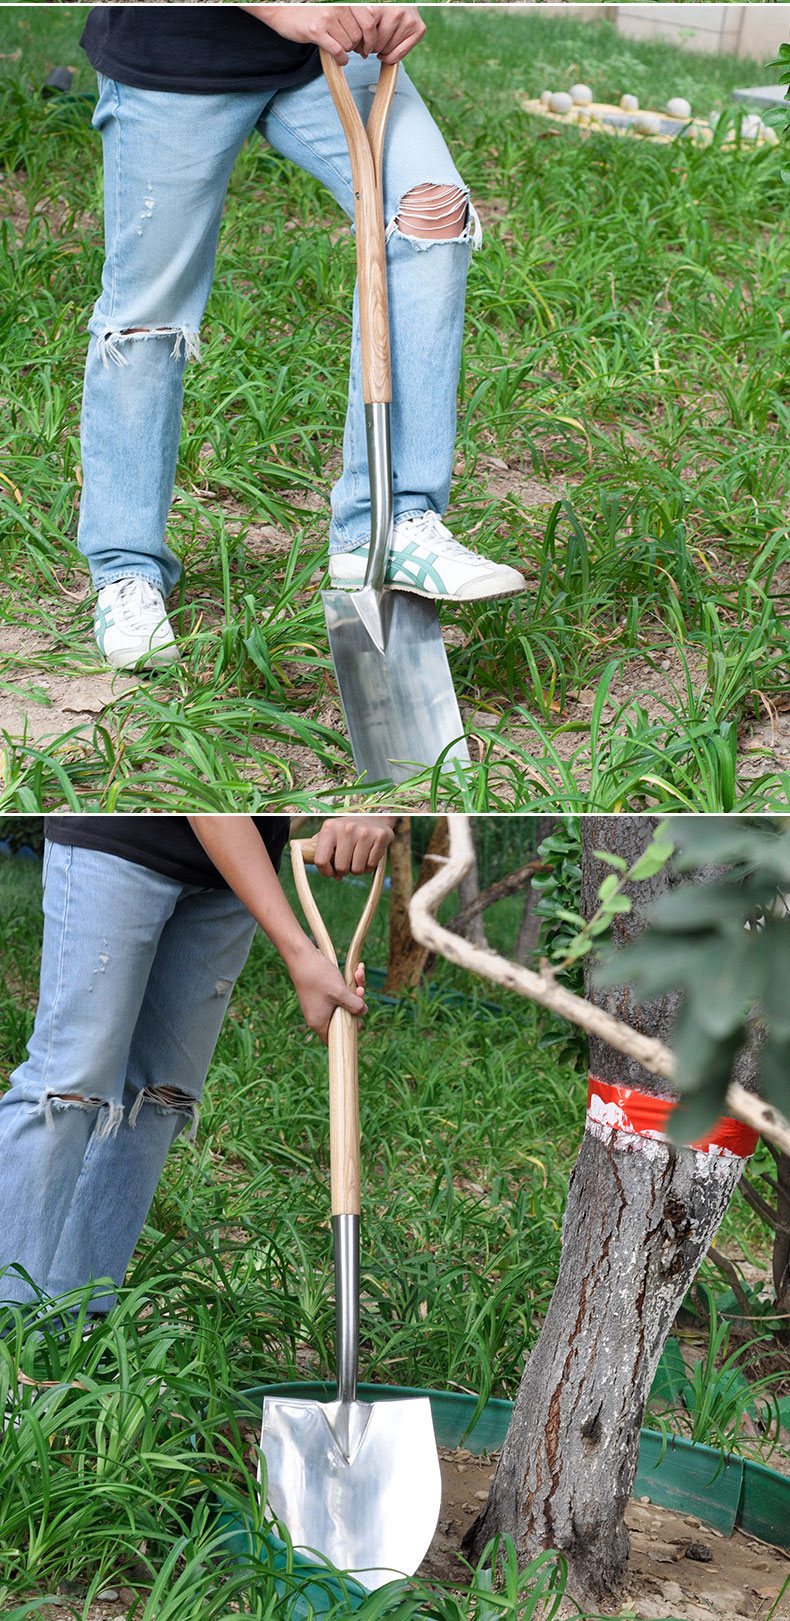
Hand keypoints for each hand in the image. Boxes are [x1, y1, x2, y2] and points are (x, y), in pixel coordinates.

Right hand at [245, 6, 424, 65]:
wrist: (282, 10)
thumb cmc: (309, 10)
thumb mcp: (333, 6)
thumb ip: (350, 15)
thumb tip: (369, 36)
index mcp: (344, 0)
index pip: (369, 21)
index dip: (371, 37)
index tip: (368, 46)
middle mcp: (338, 6)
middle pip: (359, 35)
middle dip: (357, 46)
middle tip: (353, 50)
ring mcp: (327, 18)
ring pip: (349, 44)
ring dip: (347, 51)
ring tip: (339, 48)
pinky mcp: (317, 31)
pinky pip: (338, 51)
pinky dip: (341, 59)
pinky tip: (340, 60)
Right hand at [288, 941, 366, 1041]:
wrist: (302, 956)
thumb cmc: (318, 977)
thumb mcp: (340, 993)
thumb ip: (354, 1005)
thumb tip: (363, 1012)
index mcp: (319, 1022)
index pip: (336, 1038)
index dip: (350, 1033)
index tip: (360, 1023)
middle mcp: (318, 1016)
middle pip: (344, 1017)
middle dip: (356, 1002)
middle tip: (360, 990)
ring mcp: (320, 1004)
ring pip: (343, 1002)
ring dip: (354, 988)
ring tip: (359, 972)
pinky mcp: (322, 993)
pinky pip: (339, 993)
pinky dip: (347, 983)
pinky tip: (357, 969)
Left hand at [314, 816, 394, 878]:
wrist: (374, 817)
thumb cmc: (348, 831)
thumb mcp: (331, 835)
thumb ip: (324, 853)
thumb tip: (333, 875)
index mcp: (330, 827)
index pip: (321, 860)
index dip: (325, 872)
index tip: (331, 872)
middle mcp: (347, 828)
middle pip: (341, 867)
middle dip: (344, 870)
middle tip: (348, 862)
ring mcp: (365, 832)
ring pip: (357, 869)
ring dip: (357, 869)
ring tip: (358, 858)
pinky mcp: (380, 837)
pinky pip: (371, 865)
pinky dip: (369, 866)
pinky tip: (368, 856)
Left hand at [366, 7, 425, 62]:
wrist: (404, 2)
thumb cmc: (383, 10)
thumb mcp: (370, 12)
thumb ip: (362, 24)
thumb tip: (357, 49)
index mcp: (381, 5)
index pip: (367, 31)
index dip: (361, 42)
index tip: (360, 45)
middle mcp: (396, 12)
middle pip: (377, 44)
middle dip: (370, 48)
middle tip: (370, 46)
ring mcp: (409, 21)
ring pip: (387, 51)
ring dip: (380, 53)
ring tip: (379, 46)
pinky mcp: (419, 29)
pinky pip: (399, 55)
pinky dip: (389, 58)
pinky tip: (386, 53)